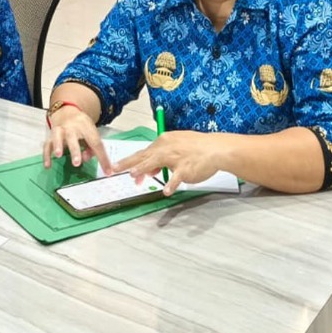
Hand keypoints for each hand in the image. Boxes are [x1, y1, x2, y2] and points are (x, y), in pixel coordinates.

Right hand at [42, 105, 111, 172]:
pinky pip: (47, 145)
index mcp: (86, 127)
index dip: (102, 157)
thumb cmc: (82, 126)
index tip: (107, 171)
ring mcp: (60, 130)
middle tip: (76, 163)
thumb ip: (92, 147)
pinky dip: (46, 155)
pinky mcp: (51, 136)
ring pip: (57, 137)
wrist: (68, 112)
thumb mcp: (91, 133)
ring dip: (57, 146)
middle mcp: (72, 127)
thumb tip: (85, 159)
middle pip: (73, 138)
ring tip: (58, 155)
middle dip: (74, 150)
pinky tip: (48, 165)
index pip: (95, 143)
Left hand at [113, 130, 228, 195]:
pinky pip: (177, 177)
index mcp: (164, 142)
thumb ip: (161, 157)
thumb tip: (148, 170)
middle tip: (115, 168)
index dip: (133, 162)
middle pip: (144, 155)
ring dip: (144, 168)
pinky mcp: (186, 169)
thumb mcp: (176, 147)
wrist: (216, 149)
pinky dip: (172, 184)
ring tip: (133, 175)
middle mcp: (167, 148)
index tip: (123, 170)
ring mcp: (177, 158)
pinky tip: (166, 191)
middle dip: (128, 163)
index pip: (144, 152)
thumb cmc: (196, 148)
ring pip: (157, 162)